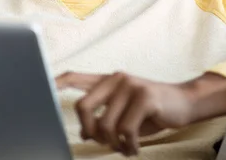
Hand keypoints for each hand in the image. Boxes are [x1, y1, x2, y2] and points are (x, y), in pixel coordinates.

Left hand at [57, 72, 225, 156]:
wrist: (184, 103)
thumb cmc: (150, 110)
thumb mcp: (124, 112)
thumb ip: (103, 117)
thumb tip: (84, 133)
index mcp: (108, 80)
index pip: (75, 77)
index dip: (56, 83)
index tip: (41, 89)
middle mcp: (116, 78)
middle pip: (83, 107)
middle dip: (90, 131)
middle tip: (103, 142)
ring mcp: (131, 85)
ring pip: (106, 125)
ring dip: (114, 144)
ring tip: (125, 147)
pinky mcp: (145, 96)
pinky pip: (125, 130)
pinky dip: (128, 146)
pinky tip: (134, 148)